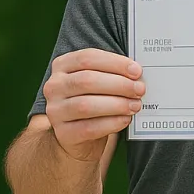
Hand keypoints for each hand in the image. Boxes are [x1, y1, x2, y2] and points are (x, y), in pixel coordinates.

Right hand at [43, 48, 144, 162]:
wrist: (78, 135)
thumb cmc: (93, 100)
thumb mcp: (97, 82)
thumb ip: (111, 74)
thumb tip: (138, 75)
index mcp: (62, 66)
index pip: (87, 58)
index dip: (114, 63)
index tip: (136, 71)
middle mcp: (54, 86)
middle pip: (87, 80)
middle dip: (119, 84)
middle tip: (139, 89)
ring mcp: (55, 110)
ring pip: (86, 105)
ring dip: (117, 104)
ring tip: (135, 105)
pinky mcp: (63, 133)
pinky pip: (89, 127)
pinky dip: (111, 123)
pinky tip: (125, 119)